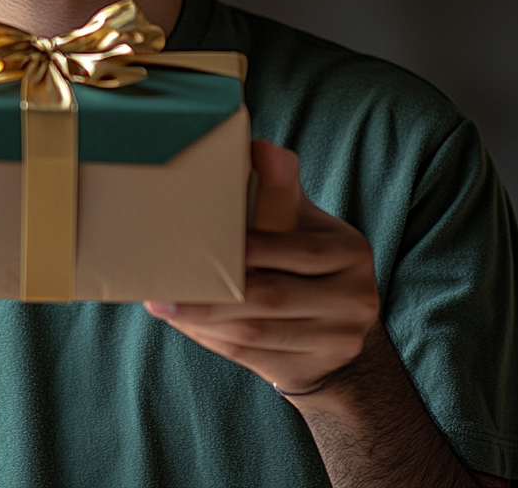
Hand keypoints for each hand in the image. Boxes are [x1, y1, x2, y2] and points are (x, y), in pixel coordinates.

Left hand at [144, 138, 378, 395]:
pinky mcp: (314, 371)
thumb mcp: (301, 219)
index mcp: (350, 251)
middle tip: (162, 289)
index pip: (292, 250)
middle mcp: (355, 298)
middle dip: (211, 295)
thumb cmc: (304, 258)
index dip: (245, 251)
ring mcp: (338, 340)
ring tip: (163, 306)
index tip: (197, 245)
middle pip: (270, 297)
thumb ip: (280, 186)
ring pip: (256, 331)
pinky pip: (253, 355)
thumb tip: (259, 147)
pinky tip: (186, 325)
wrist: (338, 330)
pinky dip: (214, 340)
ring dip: (203, 320)